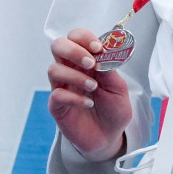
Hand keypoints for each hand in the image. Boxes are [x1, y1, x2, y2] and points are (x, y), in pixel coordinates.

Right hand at [47, 28, 134, 161]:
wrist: (109, 135)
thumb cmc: (113, 108)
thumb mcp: (119, 88)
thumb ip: (110, 70)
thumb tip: (103, 54)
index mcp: (87, 61)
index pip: (76, 38)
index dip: (84, 38)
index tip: (98, 48)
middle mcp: (71, 70)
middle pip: (58, 46)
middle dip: (73, 50)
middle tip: (90, 64)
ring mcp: (62, 87)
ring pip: (53, 69)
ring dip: (76, 76)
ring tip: (93, 87)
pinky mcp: (57, 105)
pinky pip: (57, 95)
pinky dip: (74, 97)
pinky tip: (88, 104)